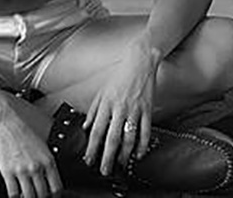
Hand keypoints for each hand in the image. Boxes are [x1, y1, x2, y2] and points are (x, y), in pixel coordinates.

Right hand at [0, 114, 62, 197]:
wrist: (6, 121)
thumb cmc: (22, 131)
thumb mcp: (42, 146)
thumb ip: (46, 163)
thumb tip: (49, 180)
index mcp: (47, 160)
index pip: (56, 188)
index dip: (54, 196)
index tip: (50, 197)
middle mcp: (36, 167)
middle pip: (43, 195)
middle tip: (36, 195)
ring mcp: (22, 170)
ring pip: (29, 197)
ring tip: (25, 196)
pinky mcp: (8, 172)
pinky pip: (13, 194)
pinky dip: (15, 197)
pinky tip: (15, 194)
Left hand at [82, 41, 159, 176]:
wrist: (139, 62)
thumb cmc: (120, 75)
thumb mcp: (102, 90)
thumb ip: (93, 110)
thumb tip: (85, 126)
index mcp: (106, 103)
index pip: (97, 129)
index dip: (92, 146)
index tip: (88, 158)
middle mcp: (119, 107)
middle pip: (112, 137)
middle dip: (107, 156)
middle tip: (104, 170)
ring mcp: (135, 109)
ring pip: (129, 137)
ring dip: (124, 154)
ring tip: (120, 164)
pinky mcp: (147, 110)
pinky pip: (145, 131)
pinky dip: (143, 145)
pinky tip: (139, 154)